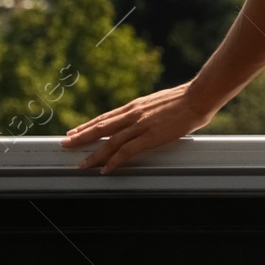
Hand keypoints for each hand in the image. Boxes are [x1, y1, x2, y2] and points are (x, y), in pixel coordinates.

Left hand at [59, 83, 216, 173]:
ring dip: (94, 154)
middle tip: (65, 144)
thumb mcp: (162, 102)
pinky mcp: (151, 136)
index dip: (88, 126)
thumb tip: (149, 117)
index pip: (106, 117)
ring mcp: (141, 125)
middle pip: (101, 128)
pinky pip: (127, 150)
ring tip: (81, 164)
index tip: (74, 131)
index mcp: (137, 105)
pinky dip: (115, 160)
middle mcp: (134, 114)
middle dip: (81, 137)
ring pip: (110, 142)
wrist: (199, 96)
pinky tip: (106, 169)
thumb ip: (151, 111)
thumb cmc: (187, 98)